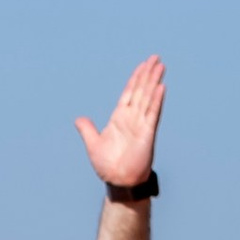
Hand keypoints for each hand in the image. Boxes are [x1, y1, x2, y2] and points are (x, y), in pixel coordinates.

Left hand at [76, 55, 165, 191]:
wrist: (118, 181)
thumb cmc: (108, 166)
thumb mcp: (93, 144)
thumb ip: (87, 129)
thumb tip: (79, 119)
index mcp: (120, 118)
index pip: (129, 92)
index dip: (136, 78)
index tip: (143, 65)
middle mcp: (132, 118)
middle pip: (141, 90)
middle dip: (148, 74)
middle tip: (155, 58)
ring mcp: (141, 124)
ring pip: (148, 98)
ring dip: (154, 82)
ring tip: (161, 66)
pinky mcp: (147, 133)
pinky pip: (152, 113)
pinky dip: (156, 100)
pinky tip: (160, 87)